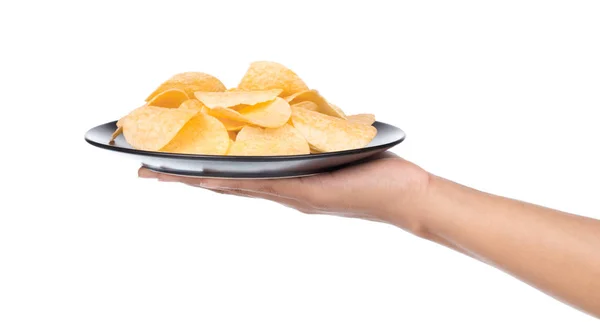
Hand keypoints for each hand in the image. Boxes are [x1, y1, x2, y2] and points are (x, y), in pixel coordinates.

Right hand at [138, 153, 430, 233]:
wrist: (406, 196)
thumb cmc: (375, 173)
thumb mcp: (339, 149)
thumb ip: (321, 135)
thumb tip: (315, 113)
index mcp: (286, 181)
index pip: (237, 176)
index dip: (202, 170)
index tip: (173, 163)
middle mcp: (282, 192)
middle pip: (226, 184)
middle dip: (184, 179)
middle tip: (147, 172)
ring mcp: (291, 195)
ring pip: (236, 187)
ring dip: (197, 182)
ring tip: (162, 176)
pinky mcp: (306, 194)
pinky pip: (264, 186)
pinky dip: (235, 182)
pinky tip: (209, 178)